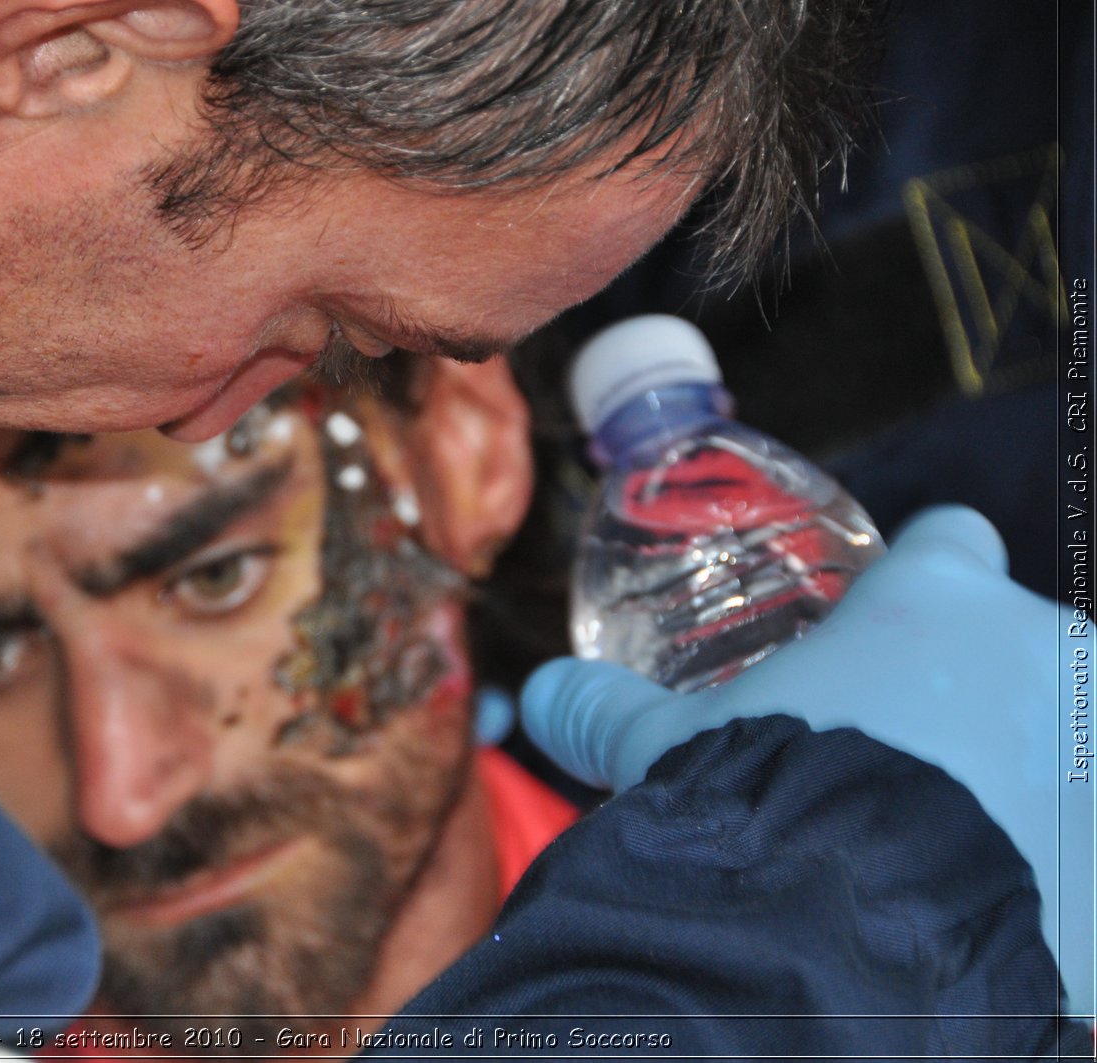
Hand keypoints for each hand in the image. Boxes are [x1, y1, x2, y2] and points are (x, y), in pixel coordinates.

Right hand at [521, 505, 1092, 1016]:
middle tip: (906, 768)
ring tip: (946, 851)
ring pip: (1065, 743)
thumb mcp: (669, 749)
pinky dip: (1051, 864)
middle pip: (1025, 648)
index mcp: (933, 598)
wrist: (854, 936)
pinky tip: (986, 907)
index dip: (921, 578)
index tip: (892, 630)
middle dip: (977, 698)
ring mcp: (1093, 750)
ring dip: (1023, 782)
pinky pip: (1080, 842)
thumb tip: (538, 695)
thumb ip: (607, 711)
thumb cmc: (761, 805)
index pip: (951, 542)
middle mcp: (1044, 651)